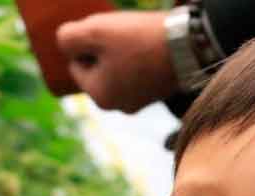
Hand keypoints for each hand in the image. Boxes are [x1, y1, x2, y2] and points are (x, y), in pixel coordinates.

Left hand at [56, 11, 176, 112]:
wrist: (189, 46)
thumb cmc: (139, 39)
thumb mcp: (94, 31)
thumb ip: (68, 38)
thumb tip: (64, 44)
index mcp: (100, 96)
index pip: (76, 64)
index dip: (87, 42)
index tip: (108, 33)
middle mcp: (118, 106)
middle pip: (97, 68)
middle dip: (104, 49)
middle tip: (123, 34)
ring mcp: (139, 101)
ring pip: (117, 69)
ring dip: (121, 52)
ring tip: (138, 40)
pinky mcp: (155, 92)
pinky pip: (136, 72)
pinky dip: (138, 58)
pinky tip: (149, 47)